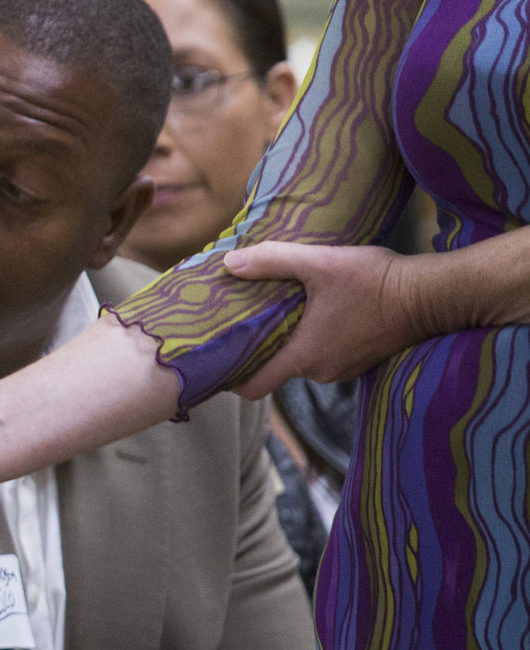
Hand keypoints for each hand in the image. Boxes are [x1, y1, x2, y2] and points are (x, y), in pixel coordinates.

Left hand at [223, 240, 428, 395]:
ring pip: (302, 359)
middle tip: (245, 320)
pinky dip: (316, 339)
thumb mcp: (320, 264)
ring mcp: (344, 369)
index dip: (230, 377)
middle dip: (260, 348)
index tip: (216, 360)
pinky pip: (326, 354)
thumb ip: (272, 262)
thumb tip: (229, 263)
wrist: (433, 295)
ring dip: (291, 341)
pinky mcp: (362, 361)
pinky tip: (314, 313)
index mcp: (303, 357)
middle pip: (275, 368)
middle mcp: (320, 372)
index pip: (252, 387)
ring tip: (279, 311)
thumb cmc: (376, 281)